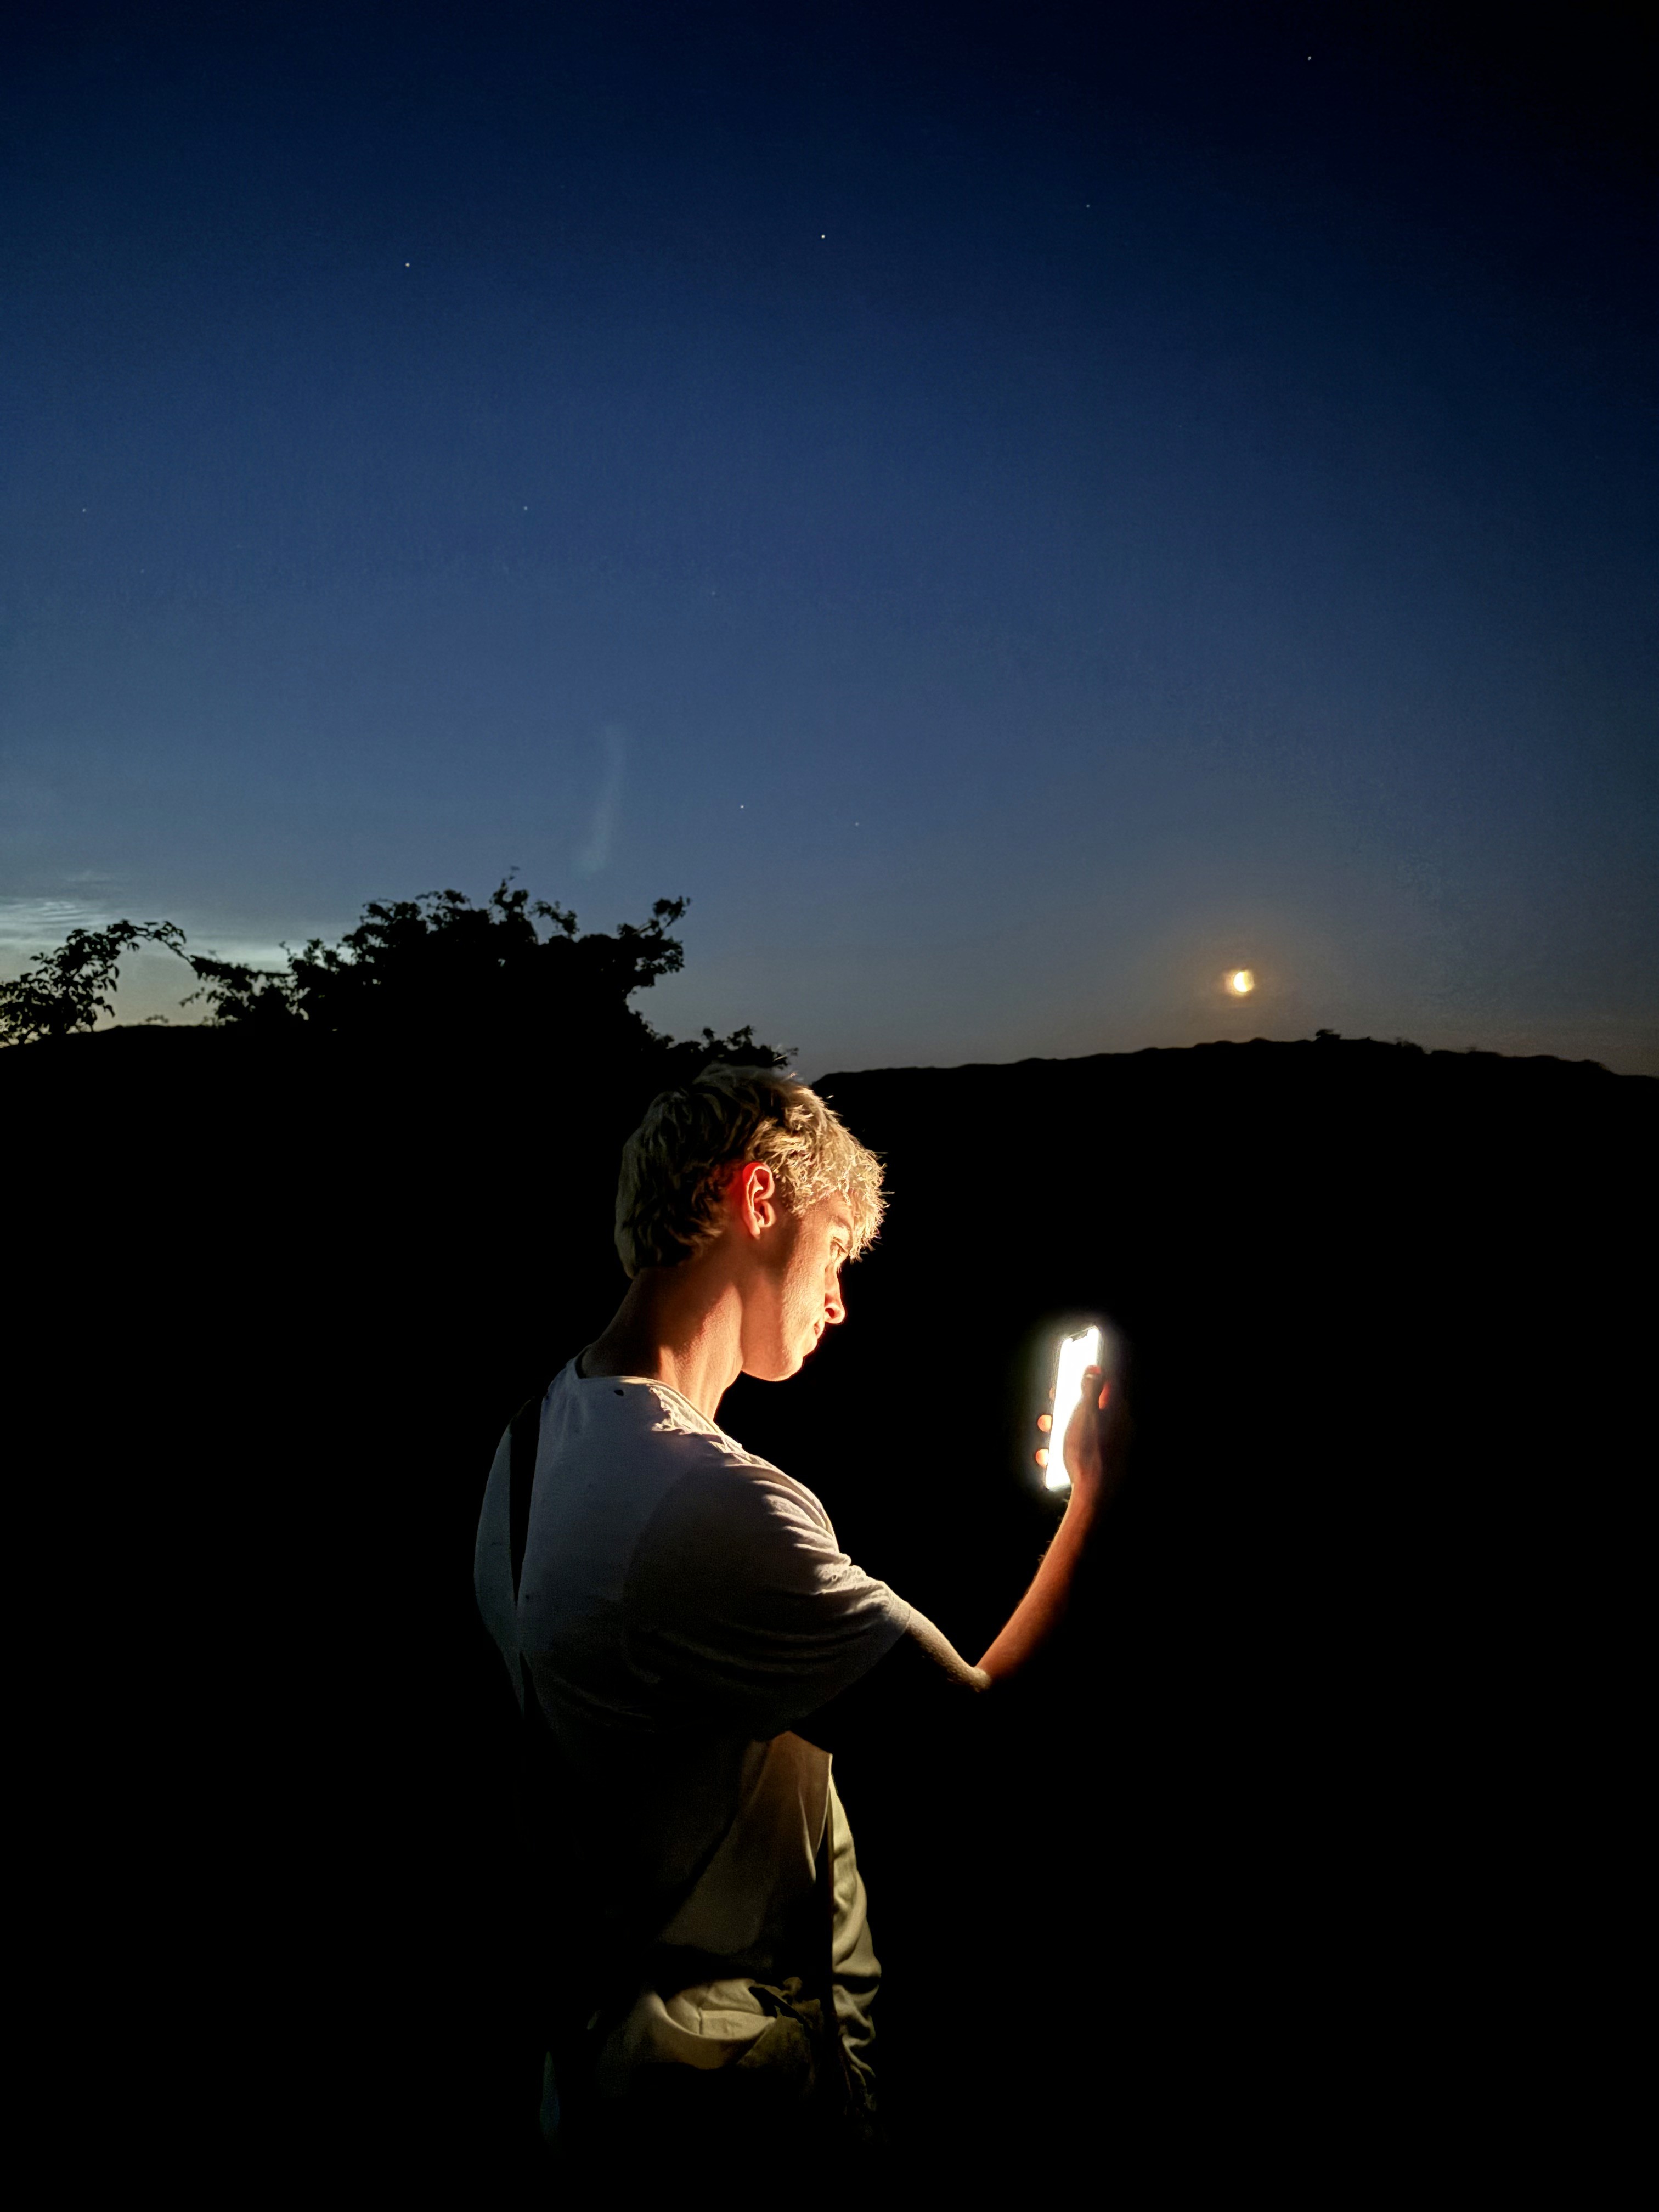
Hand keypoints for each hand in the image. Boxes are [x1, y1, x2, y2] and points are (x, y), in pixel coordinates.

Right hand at [1035, 1366, 1126, 1504]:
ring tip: (1048, 1433)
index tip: (1074, 1372)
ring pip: (1084, 1428)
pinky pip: (1082, 1448)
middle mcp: (1118, 1426)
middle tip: (1055, 1403)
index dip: (1091, 1374)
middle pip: (1093, 1406)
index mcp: (1117, 1410)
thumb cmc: (1089, 1453)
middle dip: (1070, 1404)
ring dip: (1063, 1427)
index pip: (1108, 1383)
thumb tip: (1094, 1368)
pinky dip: (1066, 1447)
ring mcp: (1111, 1445)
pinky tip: (1050, 1455)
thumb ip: (1090, 1389)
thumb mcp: (1084, 1414)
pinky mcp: (1103, 1461)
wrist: (1095, 1495)